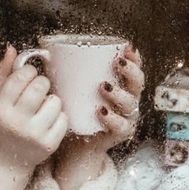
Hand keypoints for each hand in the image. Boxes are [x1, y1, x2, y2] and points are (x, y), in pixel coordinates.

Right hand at [0, 45, 67, 173]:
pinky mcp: (49, 145)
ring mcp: (33, 134)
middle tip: (37, 91)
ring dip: (51, 102)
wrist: (6, 162)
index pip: (20, 76)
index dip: (28, 71)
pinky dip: (59, 118)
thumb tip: (12, 49)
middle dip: (42, 84)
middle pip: (41, 85)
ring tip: (41, 109)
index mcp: (0, 107)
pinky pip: (64, 118)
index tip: (28, 76)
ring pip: (55, 101)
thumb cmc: (4, 124)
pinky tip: (48, 122)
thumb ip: (4, 73)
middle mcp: (15, 121)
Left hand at [55, 44, 143, 189]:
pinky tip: (102, 111)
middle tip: (118, 63)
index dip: (134, 58)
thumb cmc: (79, 110)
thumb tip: (48, 54)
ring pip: (130, 103)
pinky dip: (112, 118)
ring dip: (119, 93)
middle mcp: (129, 99)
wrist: (78, 142)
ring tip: (104, 87)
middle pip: (138, 83)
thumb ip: (70, 73)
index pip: (134, 68)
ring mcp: (127, 117)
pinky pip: (121, 125)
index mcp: (122, 86)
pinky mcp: (120, 133)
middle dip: (131, 71)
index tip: (127, 47)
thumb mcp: (77, 89)